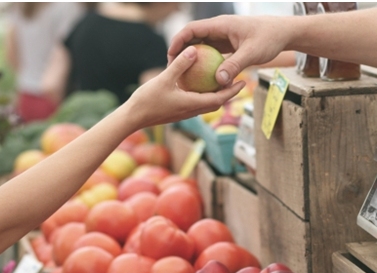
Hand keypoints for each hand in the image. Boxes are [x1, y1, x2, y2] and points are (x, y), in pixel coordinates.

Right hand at [127, 45, 245, 128]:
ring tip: (222, 82)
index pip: (219, 99)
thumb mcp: (164, 79)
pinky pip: (196, 103)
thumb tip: (194, 50)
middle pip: (216, 103)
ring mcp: (185, 113)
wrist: (133, 118)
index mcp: (192, 104)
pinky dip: (203, 95)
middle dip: (229, 93)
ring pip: (207, 104)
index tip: (243, 82)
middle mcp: (192, 111)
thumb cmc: (147, 100)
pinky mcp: (178, 112)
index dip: (233, 91)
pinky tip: (199, 85)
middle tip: (238, 81)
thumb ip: (180, 65)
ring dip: (217, 95)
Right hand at [167, 15, 291, 85]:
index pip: (192, 29)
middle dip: (181, 51)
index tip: (170, 56)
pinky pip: (212, 53)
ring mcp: (223, 36)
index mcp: (221, 25)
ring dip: (192, 58)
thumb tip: (218, 81)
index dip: (178, 41)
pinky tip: (202, 78)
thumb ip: (234, 66)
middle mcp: (219, 29)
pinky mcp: (228, 44)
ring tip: (183, 74)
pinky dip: (205, 63)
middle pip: (193, 37)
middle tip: (172, 68)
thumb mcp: (252, 53)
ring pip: (202, 46)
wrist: (283, 33)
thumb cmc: (269, 38)